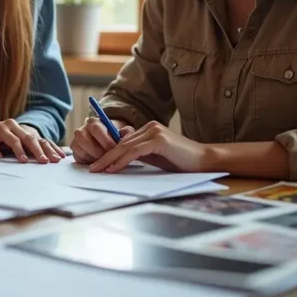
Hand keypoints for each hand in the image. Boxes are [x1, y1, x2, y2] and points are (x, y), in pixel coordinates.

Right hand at [0, 120, 64, 162]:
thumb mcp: (12, 141)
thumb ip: (26, 146)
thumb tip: (47, 156)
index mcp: (19, 127)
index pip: (37, 138)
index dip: (49, 148)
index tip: (59, 159)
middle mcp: (10, 126)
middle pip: (27, 138)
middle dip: (38, 150)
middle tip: (45, 161)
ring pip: (11, 139)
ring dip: (18, 150)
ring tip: (24, 161)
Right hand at [70, 118, 133, 163]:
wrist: (105, 142)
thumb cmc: (114, 137)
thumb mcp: (123, 132)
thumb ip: (127, 132)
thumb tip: (127, 133)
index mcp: (93, 122)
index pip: (96, 129)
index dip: (106, 141)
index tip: (115, 149)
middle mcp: (81, 130)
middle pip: (84, 139)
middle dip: (98, 151)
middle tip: (109, 158)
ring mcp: (76, 141)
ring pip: (81, 150)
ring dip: (93, 157)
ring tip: (104, 160)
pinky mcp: (74, 151)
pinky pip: (78, 158)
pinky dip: (88, 162)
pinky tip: (97, 162)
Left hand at [89, 122, 208, 172]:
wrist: (204, 161)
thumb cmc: (181, 162)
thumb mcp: (155, 157)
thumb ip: (139, 153)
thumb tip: (119, 158)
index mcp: (148, 129)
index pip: (123, 141)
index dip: (109, 152)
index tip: (98, 163)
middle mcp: (150, 126)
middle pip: (121, 143)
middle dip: (104, 156)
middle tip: (92, 168)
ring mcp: (154, 131)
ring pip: (125, 147)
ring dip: (109, 159)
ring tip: (98, 170)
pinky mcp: (158, 140)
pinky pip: (134, 152)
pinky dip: (122, 161)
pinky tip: (113, 169)